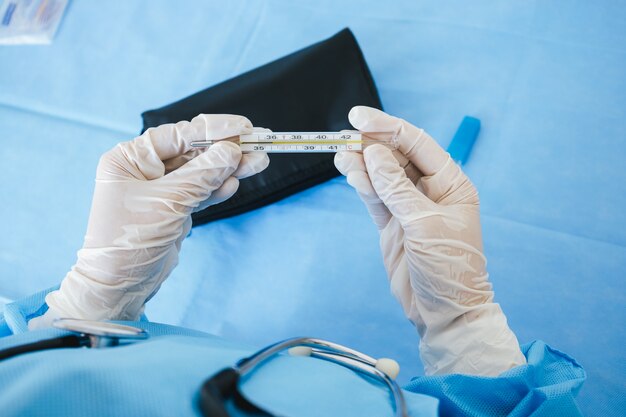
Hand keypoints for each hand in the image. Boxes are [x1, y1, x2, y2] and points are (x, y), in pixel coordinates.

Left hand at [30, 114, 268, 327]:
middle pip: (193, 152)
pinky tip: (235, 183)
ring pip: (201, 172)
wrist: (119, 287)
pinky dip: (217, 189)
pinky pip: (200, 192)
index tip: (244, 127)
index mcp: (130, 158)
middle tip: (260, 143)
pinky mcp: (173, 209)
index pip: (178, 134)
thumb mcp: (169, 203)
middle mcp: (143, 169)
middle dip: (226, 150)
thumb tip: (232, 150)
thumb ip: (202, 175)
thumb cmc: (131, 240)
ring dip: (229, 169)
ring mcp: (160, 190)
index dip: (213, 130)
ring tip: (260, 162)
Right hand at [335, 106, 524, 375]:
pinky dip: (360, 184)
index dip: (388, 126)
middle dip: (371, 144)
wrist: (443, 312)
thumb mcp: (425, 224)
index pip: (417, 144)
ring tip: (340, 154)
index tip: (358, 116)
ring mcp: (408, 207)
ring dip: (361, 164)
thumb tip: (374, 154)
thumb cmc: (448, 267)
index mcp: (450, 183)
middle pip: (396, 156)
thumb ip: (397, 189)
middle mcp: (429, 190)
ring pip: (381, 175)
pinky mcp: (391, 224)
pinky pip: (374, 197)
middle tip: (345, 137)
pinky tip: (347, 171)